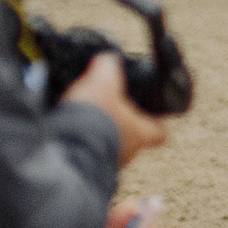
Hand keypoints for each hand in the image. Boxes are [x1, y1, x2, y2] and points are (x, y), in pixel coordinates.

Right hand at [63, 52, 167, 166]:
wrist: (66, 146)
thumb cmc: (96, 115)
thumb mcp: (103, 81)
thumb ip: (108, 67)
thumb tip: (109, 60)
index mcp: (143, 133)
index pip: (160, 133)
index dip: (156, 123)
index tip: (149, 114)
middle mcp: (129, 152)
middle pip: (133, 139)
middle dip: (121, 125)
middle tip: (108, 110)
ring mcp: (108, 163)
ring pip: (109, 147)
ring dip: (100, 134)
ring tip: (84, 117)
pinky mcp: (85, 167)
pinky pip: (87, 153)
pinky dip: (80, 141)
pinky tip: (68, 128)